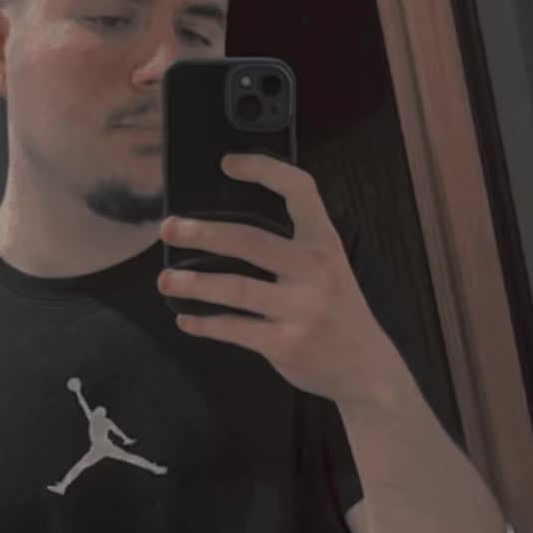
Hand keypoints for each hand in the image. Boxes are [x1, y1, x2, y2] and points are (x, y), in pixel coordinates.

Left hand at [157, 157, 399, 406]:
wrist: (367, 368)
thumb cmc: (337, 311)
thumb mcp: (331, 268)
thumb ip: (293, 248)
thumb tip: (227, 230)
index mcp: (325, 242)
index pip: (299, 190)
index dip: (263, 169)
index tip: (227, 163)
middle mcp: (315, 270)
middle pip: (248, 240)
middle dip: (201, 233)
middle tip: (168, 229)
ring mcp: (301, 309)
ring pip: (233, 287)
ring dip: (191, 283)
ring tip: (165, 281)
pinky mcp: (286, 344)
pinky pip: (234, 329)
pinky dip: (204, 324)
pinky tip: (186, 320)